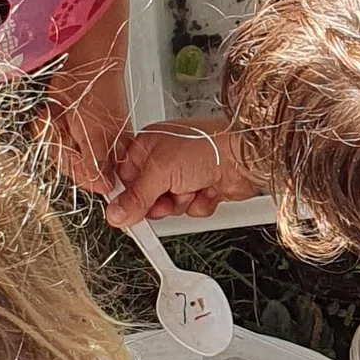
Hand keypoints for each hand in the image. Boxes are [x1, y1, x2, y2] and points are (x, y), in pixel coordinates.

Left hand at [43, 53, 130, 200]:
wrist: (81, 64)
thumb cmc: (97, 91)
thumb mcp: (96, 133)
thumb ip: (98, 164)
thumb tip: (105, 188)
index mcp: (114, 153)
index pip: (95, 181)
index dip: (80, 171)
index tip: (74, 154)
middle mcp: (98, 149)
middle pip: (72, 169)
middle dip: (63, 149)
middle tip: (67, 129)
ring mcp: (79, 139)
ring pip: (57, 155)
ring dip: (52, 135)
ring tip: (60, 117)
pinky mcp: (64, 129)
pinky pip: (48, 141)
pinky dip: (46, 127)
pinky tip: (52, 114)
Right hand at [106, 116, 244, 224]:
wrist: (244, 156)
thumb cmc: (207, 147)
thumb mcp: (161, 172)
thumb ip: (135, 197)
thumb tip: (115, 213)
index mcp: (148, 146)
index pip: (124, 178)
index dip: (127, 196)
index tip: (127, 210)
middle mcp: (165, 160)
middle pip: (146, 197)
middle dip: (159, 202)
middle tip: (167, 195)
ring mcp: (184, 175)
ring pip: (169, 206)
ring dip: (181, 203)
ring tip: (192, 187)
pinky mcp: (202, 188)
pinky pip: (190, 209)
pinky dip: (199, 204)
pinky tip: (207, 190)